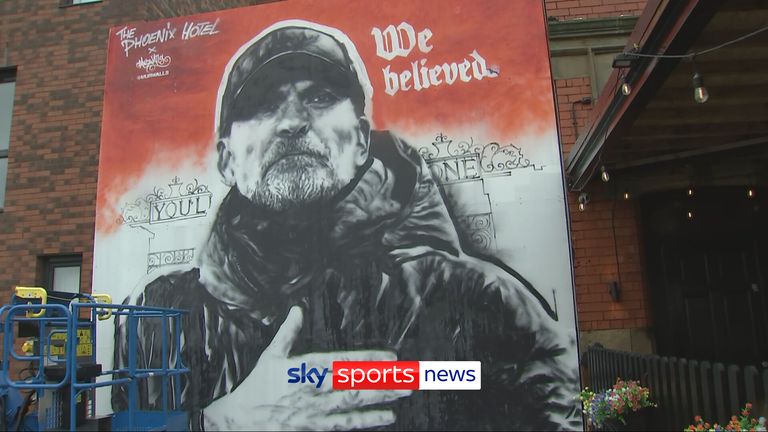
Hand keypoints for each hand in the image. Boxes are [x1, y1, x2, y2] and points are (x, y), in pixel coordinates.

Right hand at [203, 306, 410, 429]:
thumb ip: (287, 333)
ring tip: (404, 393)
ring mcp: (316, 411)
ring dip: (381, 398)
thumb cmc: (257, 385)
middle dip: (383, 380)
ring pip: (354, 404)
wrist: (240, 420)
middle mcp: (314, 390)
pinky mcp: (316, 426)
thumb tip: (297, 310)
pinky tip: (387, 417)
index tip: (390, 357)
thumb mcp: (270, 355)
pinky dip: (367, 421)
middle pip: (355, 384)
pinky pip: (345, 424)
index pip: (342, 362)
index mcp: (304, 369)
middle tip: (409, 376)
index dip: (367, 359)